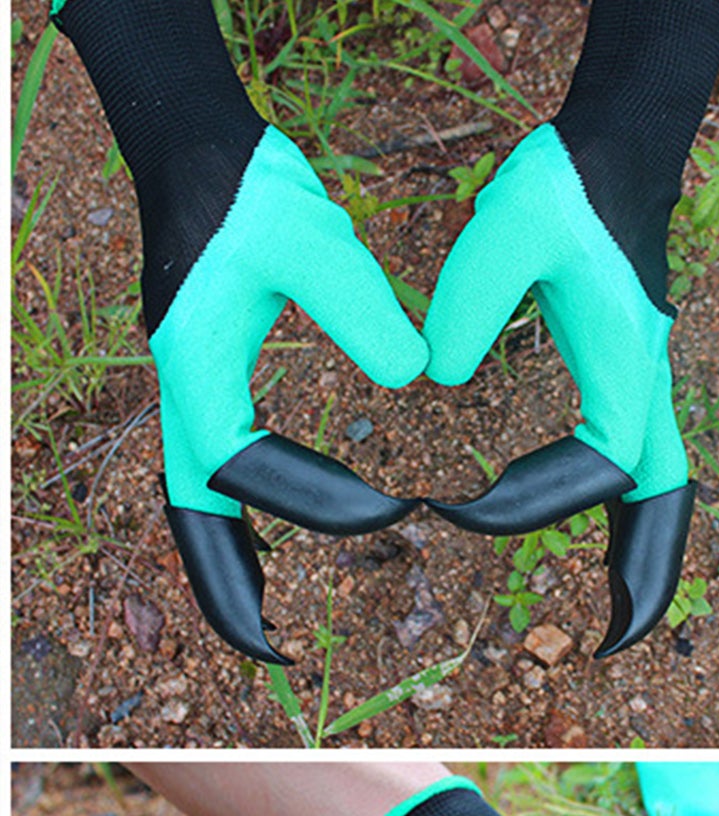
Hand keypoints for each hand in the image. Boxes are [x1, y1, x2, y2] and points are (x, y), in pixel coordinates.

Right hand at [54, 0, 426, 662]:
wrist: (199, 147)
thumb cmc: (249, 186)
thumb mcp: (316, 241)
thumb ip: (364, 308)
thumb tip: (419, 374)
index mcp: (199, 366)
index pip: (247, 468)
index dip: (317, 501)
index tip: (394, 511)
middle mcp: (187, 391)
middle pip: (194, 515)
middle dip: (226, 586)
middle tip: (269, 653)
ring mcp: (193, 391)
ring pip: (200, 501)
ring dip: (229, 563)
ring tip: (268, 624)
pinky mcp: (210, 382)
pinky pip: (222, 471)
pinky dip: (244, 516)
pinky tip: (283, 536)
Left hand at [422, 0, 718, 655]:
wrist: (611, 157)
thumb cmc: (565, 186)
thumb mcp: (509, 225)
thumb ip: (470, 297)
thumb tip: (433, 373)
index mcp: (625, 367)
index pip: (594, 470)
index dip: (524, 502)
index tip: (451, 508)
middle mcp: (644, 391)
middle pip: (660, 507)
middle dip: (642, 577)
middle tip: (611, 641)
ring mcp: (642, 392)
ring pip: (657, 496)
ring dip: (641, 558)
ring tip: (615, 618)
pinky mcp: (625, 386)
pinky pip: (633, 471)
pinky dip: (623, 518)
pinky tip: (597, 540)